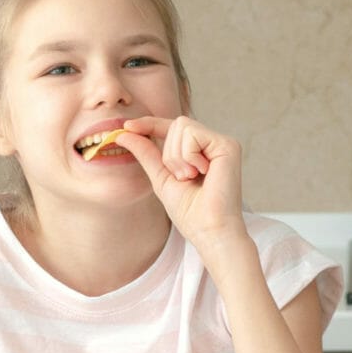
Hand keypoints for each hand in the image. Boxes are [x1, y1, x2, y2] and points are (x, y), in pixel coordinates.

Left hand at [117, 115, 248, 250]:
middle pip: (176, 124)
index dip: (150, 123)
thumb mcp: (161, 178)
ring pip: (182, 126)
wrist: (209, 229)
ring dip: (177, 156)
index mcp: (200, 151)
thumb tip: (123, 133)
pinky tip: (202, 173)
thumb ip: (146, 153)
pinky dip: (189, 155)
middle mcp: (213, 144)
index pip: (172, 127)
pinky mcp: (228, 145)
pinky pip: (193, 134)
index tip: (127, 126)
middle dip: (169, 153)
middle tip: (183, 178)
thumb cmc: (190, 211)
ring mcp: (223, 143)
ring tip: (192, 177)